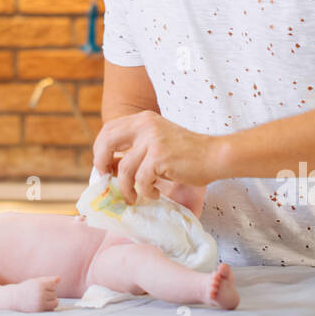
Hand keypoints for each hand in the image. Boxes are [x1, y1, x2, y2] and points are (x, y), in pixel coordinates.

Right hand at [11, 276, 59, 311]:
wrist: (14, 299)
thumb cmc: (26, 288)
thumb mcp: (35, 282)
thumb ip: (48, 279)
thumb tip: (59, 278)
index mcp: (39, 285)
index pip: (53, 285)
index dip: (49, 286)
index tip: (42, 287)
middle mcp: (40, 294)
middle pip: (54, 294)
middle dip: (49, 293)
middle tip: (40, 294)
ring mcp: (40, 303)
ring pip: (55, 302)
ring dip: (51, 301)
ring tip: (43, 299)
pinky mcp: (40, 311)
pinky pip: (51, 309)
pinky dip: (49, 307)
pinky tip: (42, 305)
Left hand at [92, 110, 216, 204]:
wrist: (214, 156)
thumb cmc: (186, 154)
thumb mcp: (157, 141)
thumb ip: (135, 148)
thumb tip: (108, 167)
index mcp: (142, 119)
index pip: (108, 129)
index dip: (100, 149)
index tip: (103, 167)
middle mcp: (144, 125)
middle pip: (107, 142)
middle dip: (101, 163)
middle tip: (107, 180)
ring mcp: (152, 140)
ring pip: (123, 169)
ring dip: (126, 188)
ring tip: (135, 196)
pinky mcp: (159, 157)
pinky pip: (140, 180)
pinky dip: (144, 191)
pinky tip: (154, 193)